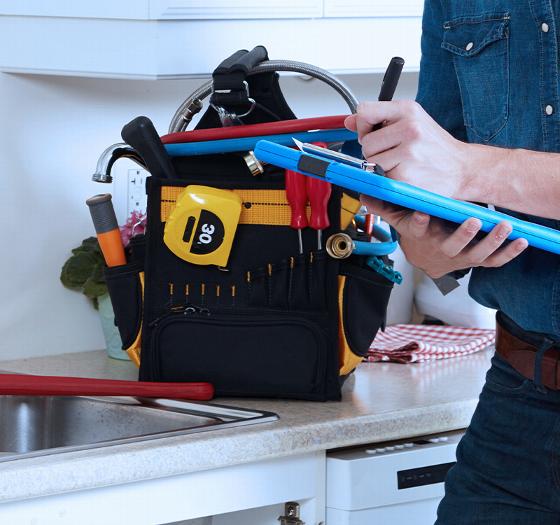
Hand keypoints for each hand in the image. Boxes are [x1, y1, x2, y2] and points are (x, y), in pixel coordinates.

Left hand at [345, 100, 478, 201]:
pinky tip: (406, 175)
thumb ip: (378, 120)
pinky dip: (389, 180)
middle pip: (366, 142)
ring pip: (371, 162)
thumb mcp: (411, 122)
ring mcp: (409, 152)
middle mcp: (410, 128)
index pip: (364, 111)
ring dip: (381, 167)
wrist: (463, 169)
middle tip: (394, 154)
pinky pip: (381, 178)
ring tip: (402, 164)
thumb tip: (348, 121)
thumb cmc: (435, 147)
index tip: (372, 133)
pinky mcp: (406, 175)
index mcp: (408, 110)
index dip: (363, 125)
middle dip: (374, 151)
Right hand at [362, 197, 528, 277]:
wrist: (428, 259)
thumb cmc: (417, 234)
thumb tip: (363, 191)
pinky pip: (494, 261)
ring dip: (491, 241)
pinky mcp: (477, 260)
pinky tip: (521, 241)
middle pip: (452, 245)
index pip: (417, 230)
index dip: (419, 223)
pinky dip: (509, 253)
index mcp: (422, 237)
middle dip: (464, 235)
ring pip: (477, 253)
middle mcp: (441, 248)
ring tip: (504, 226)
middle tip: (474, 220)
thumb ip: (384, 205)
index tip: (422, 214)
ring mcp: (461, 256)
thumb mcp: (397, 220)